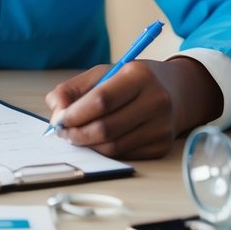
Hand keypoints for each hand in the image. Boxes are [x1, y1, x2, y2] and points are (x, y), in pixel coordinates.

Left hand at [44, 57, 221, 158]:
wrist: (175, 91)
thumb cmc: (131, 81)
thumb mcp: (103, 74)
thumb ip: (73, 89)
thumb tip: (55, 110)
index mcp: (139, 76)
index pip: (102, 100)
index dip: (75, 114)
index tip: (58, 120)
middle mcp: (155, 101)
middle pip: (106, 128)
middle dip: (77, 134)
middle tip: (63, 133)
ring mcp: (162, 126)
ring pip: (113, 147)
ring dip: (89, 145)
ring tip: (78, 135)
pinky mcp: (162, 146)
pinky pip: (124, 155)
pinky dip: (105, 151)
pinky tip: (100, 140)